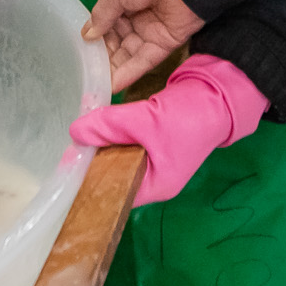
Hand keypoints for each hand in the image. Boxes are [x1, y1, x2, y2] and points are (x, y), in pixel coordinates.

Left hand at [67, 55, 266, 204]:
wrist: (218, 93)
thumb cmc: (188, 117)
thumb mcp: (146, 120)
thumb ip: (110, 126)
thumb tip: (74, 132)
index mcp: (156, 186)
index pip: (116, 192)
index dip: (91, 179)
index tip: (67, 164)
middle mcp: (155, 177)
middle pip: (115, 172)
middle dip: (94, 158)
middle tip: (69, 146)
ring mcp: (156, 157)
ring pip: (119, 153)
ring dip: (102, 141)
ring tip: (78, 132)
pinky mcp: (155, 139)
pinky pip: (127, 139)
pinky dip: (114, 130)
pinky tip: (96, 121)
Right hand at [84, 0, 205, 93]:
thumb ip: (102, 15)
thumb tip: (87, 35)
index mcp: (123, 1)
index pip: (106, 26)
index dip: (96, 40)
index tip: (82, 55)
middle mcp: (136, 18)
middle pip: (117, 44)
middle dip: (104, 58)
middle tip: (88, 75)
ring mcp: (152, 32)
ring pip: (130, 55)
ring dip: (114, 70)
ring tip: (97, 85)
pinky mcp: (167, 43)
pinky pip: (146, 60)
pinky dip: (131, 72)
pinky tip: (114, 84)